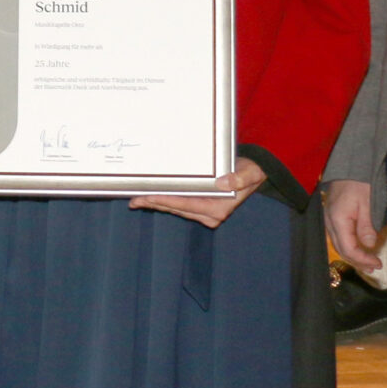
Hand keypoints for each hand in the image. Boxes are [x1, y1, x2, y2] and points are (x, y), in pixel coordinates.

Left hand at [129, 157, 266, 227]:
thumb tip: (225, 183)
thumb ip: (240, 178)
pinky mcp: (201, 210)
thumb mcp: (249, 172)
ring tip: (136, 199)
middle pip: (176, 209)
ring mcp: (205, 214)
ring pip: (175, 209)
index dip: (166, 200)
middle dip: (154, 204)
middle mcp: (211, 216)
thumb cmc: (250, 171)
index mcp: (219, 209)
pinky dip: (164, 202)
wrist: (252, 174)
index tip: (149, 196)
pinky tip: (150, 198)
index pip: (186, 205)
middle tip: (134, 199)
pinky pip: (178, 206)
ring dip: (156, 204)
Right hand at [322, 179, 383, 274]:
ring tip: (367, 262)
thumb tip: (370, 245)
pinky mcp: (332, 217)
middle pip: (341, 250)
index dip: (363, 259)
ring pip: (338, 245)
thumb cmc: (360, 183)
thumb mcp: (368, 203)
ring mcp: (329, 220)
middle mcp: (330, 223)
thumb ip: (367, 226)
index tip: (378, 264)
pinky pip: (338, 238)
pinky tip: (358, 248)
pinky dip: (349, 247)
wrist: (349, 167)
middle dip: (358, 261)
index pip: (349, 249)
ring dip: (353, 256)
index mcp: (338, 221)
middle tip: (374, 267)